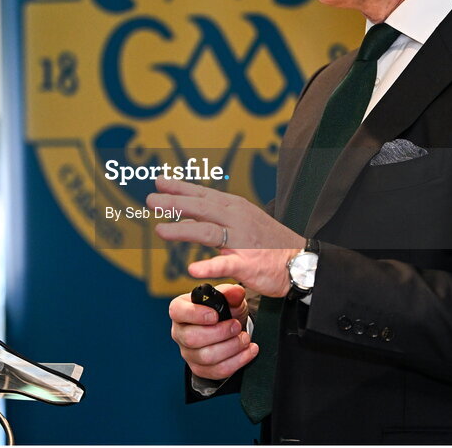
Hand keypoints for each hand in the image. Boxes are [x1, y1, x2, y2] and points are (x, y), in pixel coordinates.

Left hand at [148, 176, 304, 297]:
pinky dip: (209, 266)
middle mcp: (237, 219)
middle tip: (151, 200)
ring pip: (208, 232)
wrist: (301, 262)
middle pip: (201, 208)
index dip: (180, 187)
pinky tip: (193, 269)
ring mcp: (243, 241)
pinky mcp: (249, 264)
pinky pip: (226, 264)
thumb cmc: (269, 242)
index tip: (159, 181)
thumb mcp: (243, 220)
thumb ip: (216, 217)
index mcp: (235, 208)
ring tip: (161, 230)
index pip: (203, 194)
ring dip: (183, 230)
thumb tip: (187, 214)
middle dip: (175, 203)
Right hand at [169, 284, 256, 380]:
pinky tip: (249, 351)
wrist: (230, 330)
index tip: (215, 315)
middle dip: (219, 333)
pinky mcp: (199, 369)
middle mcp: (180, 332)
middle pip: (191, 338)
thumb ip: (231, 293)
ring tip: (245, 338)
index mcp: (180, 310)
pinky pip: (217, 370)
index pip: (177, 311)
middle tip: (236, 326)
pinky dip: (237, 361)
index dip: (195, 314)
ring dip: (231, 347)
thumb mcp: (227, 298)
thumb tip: (236, 292)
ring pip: (206, 357)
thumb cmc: (223, 311)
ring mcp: (188, 353)